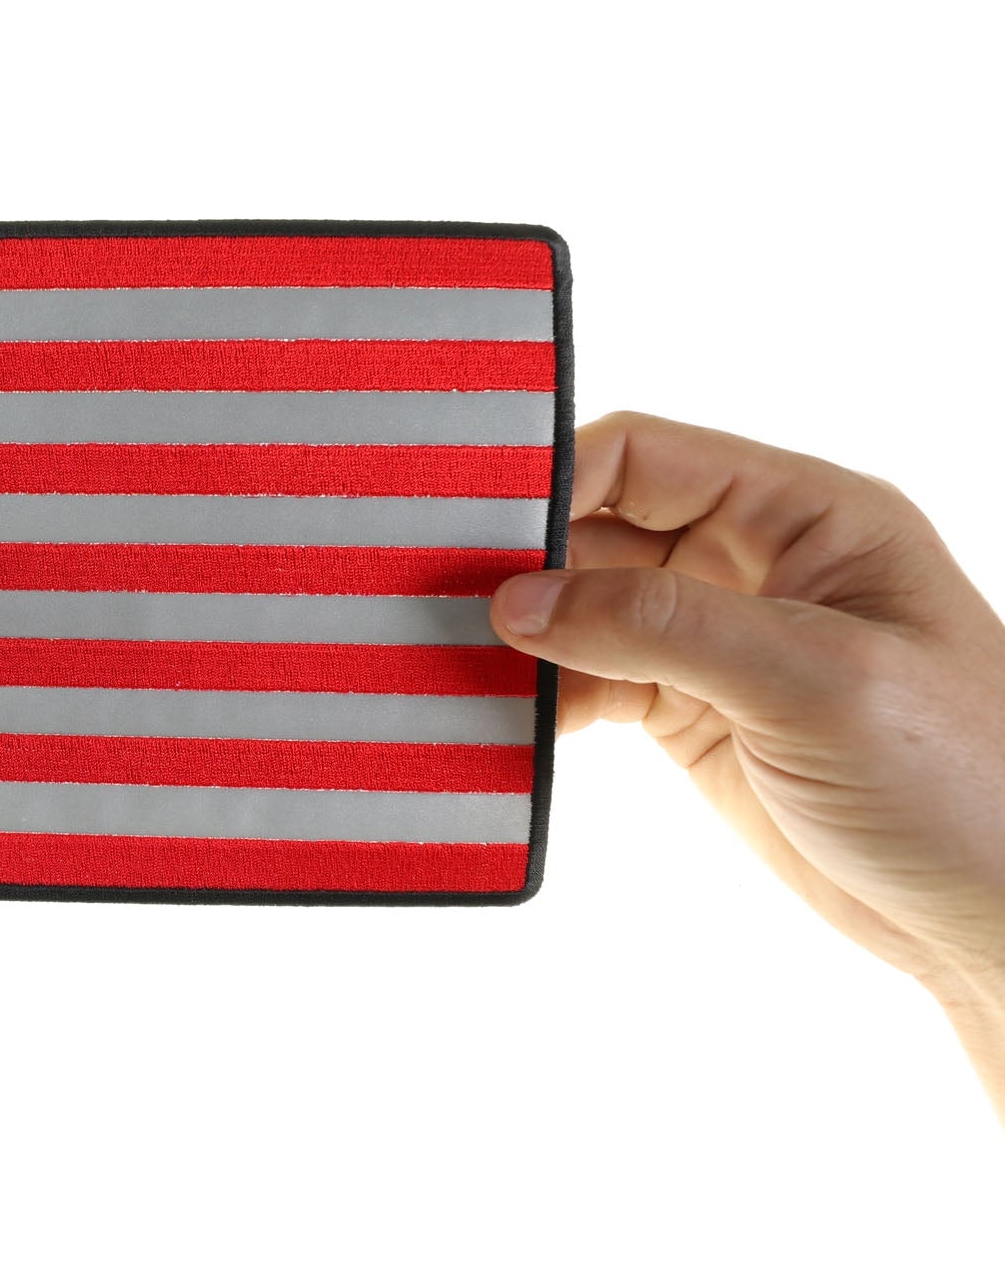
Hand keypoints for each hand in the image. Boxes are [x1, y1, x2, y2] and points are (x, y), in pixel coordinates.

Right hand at [490, 412, 1004, 1112]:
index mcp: (806, 516)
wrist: (1001, 923)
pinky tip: (496, 719)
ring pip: (586, 609)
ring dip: (522, 636)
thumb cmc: (965, 782)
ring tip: (445, 662)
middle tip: (432, 600)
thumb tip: (521, 601)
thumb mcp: (815, 683)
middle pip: (601, 528)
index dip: (556, 482)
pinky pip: (593, 685)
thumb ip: (664, 626)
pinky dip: (542, 700)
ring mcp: (721, 645)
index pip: (648, 457)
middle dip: (521, 562)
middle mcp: (755, 565)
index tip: (472, 532)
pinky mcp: (695, 719)